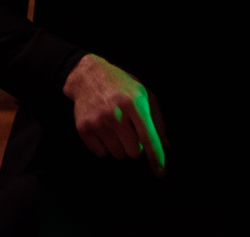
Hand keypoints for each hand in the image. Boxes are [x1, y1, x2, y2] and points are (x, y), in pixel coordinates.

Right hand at [62, 54, 166, 176]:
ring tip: (117, 129)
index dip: (156, 156)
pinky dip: (105, 146)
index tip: (161, 172)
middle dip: (136, 146)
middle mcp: (116, 113)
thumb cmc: (122, 86)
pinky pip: (101, 153)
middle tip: (131, 131)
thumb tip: (166, 146)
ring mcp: (98, 121)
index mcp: (135, 102)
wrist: (89, 77)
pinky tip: (104, 130)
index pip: (148, 136)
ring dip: (121, 147)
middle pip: (134, 152)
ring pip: (118, 154)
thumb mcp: (145, 95)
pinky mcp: (83, 128)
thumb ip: (157, 121)